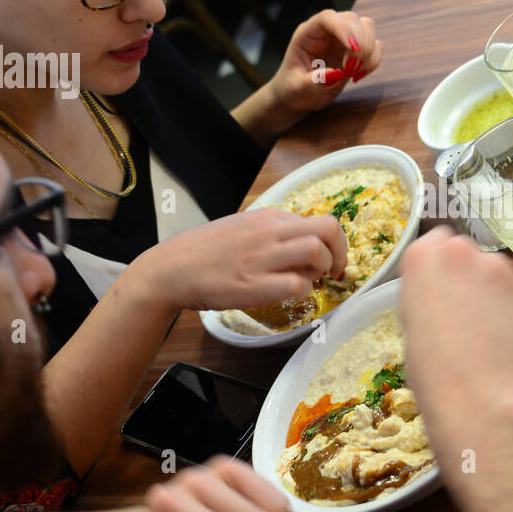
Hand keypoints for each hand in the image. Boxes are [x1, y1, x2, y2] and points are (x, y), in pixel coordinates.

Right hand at [137, 207, 347, 312]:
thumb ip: (272, 232)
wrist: (171, 268)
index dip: (333, 243)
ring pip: (317, 252)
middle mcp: (269, 232)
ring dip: (325, 270)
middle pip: (328, 228)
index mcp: (268, 217)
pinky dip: (304, 291)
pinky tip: (293, 294)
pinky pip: (297, 284)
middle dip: (341, 252)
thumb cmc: (206, 251)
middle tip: (334, 271)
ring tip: (312, 281)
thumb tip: (302, 244)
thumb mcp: (243, 228)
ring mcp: (262, 257)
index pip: (319, 221)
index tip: (330, 259)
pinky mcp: (254, 285)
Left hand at [267, 9, 383, 114]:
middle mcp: (326, 31)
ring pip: (367, 27)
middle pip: (352, 19)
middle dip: (358, 45)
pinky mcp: (355, 50)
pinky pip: (375, 45)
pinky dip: (374, 61)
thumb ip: (313, 82)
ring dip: (368, 51)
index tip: (353, 50)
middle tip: (349, 71)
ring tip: (354, 73)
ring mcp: (342, 38)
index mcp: (308, 33)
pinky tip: (358, 75)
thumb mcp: (297, 89)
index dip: (343, 29)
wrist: (300, 96)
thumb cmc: (293, 89)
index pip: (328, 18)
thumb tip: (335, 74)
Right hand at [398, 227, 512, 450]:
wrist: (477, 397)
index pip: (433, 242)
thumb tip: (444, 298)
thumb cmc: (432, 371)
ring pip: (493, 270)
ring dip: (489, 289)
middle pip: (465, 251)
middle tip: (462, 311)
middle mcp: (460, 251)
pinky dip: (510, 306)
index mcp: (422, 257)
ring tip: (486, 329)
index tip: (439, 289)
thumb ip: (428, 296)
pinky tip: (505, 336)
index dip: (438, 268)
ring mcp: (497, 268)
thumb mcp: (413, 325)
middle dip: (465, 274)